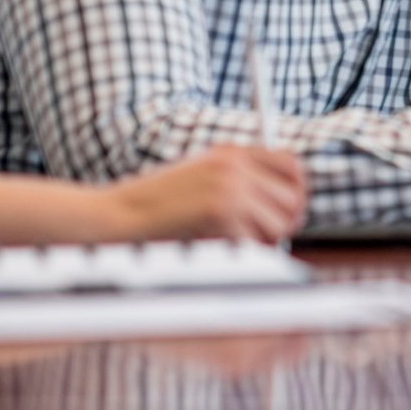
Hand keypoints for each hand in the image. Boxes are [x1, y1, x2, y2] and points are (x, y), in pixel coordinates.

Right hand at [106, 145, 307, 241]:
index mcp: (231, 153)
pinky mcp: (221, 213)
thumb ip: (240, 182)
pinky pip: (254, 244)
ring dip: (262, 243)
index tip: (285, 212)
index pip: (291, 165)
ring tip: (232, 245)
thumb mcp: (201, 178)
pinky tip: (214, 250)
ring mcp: (230, 188)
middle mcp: (235, 166)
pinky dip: (239, 256)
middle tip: (263, 239)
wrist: (114, 217)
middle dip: (282, 223)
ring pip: (279, 224)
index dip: (295, 192)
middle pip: (293, 198)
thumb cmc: (153, 207)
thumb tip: (287, 206)